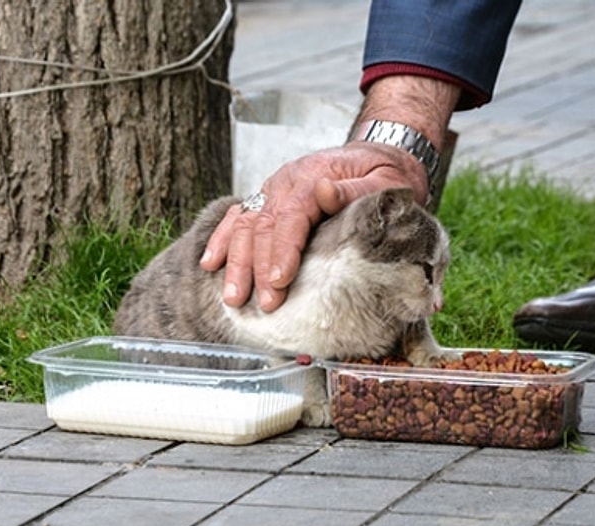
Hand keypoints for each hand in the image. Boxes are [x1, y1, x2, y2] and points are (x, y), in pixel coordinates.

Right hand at [199, 140, 429, 311]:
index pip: (291, 218)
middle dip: (258, 269)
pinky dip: (222, 240)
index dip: (282, 251)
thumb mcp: (383, 180)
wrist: (378, 152)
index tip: (279, 281)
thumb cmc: (384, 173)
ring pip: (243, 225)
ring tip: (232, 298)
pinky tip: (210, 264)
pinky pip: (237, 218)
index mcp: (312, 177)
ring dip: (235, 263)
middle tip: (264, 305)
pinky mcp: (267, 198)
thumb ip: (354, 190)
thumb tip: (324, 191)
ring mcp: (272, 189)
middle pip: (262, 226)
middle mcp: (286, 181)